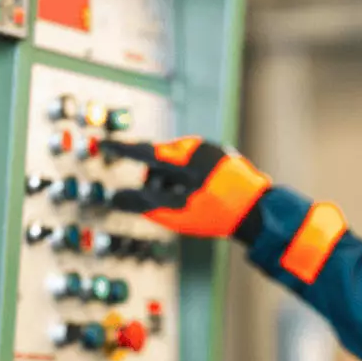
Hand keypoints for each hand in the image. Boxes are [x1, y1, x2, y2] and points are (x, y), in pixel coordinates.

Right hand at [101, 136, 270, 236]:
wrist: (257, 211)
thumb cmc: (218, 215)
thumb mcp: (179, 216)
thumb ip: (146, 205)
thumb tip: (118, 198)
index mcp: (186, 161)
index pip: (145, 152)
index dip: (122, 150)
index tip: (104, 144)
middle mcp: (199, 148)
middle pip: (161, 158)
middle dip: (159, 179)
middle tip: (171, 199)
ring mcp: (211, 149)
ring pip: (177, 159)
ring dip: (175, 178)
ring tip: (192, 198)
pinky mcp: (220, 152)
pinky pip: (194, 159)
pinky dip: (190, 175)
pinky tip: (202, 192)